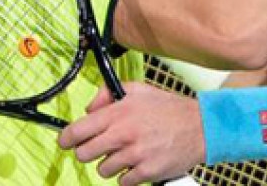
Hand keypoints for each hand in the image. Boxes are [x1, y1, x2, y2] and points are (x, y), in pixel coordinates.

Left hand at [58, 82, 204, 185]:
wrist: (200, 126)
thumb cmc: (168, 109)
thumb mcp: (138, 90)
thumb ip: (108, 93)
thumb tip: (88, 108)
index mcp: (118, 113)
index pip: (77, 131)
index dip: (66, 138)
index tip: (67, 141)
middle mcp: (123, 134)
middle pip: (84, 154)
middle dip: (89, 151)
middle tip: (101, 147)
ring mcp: (135, 155)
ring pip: (103, 169)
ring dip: (111, 163)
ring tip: (127, 152)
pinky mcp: (146, 172)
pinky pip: (122, 182)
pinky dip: (128, 175)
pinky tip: (139, 162)